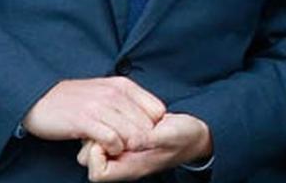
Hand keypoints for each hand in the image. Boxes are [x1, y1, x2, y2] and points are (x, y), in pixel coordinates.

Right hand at [22, 77, 165, 155]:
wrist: (38, 100)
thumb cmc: (74, 101)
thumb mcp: (106, 93)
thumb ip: (127, 103)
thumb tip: (149, 120)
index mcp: (124, 86)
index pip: (157, 111)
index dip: (152, 127)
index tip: (140, 135)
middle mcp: (115, 94)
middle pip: (147, 126)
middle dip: (140, 140)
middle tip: (127, 147)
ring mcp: (100, 106)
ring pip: (132, 134)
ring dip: (126, 147)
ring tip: (114, 148)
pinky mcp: (85, 121)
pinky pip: (112, 140)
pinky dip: (112, 149)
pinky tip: (103, 149)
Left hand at [77, 112, 210, 180]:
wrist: (197, 133)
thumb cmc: (185, 137)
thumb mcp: (170, 136)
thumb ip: (150, 139)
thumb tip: (129, 140)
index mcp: (132, 167)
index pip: (97, 173)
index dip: (95, 156)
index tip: (108, 138)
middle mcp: (124, 162)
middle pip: (89, 159)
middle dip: (94, 139)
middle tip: (107, 124)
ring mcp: (124, 150)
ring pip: (94, 143)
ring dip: (101, 128)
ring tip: (114, 117)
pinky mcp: (126, 138)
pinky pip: (106, 132)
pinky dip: (109, 121)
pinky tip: (121, 111)